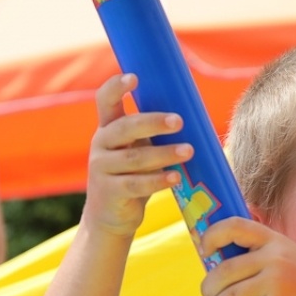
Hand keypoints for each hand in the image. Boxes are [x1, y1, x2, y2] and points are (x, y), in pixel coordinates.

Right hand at [83, 73, 190, 237]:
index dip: (116, 87)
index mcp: (108, 128)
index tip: (134, 77)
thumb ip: (152, 135)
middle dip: (152, 122)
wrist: (110, 217)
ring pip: (134, 159)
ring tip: (189, 151)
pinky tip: (175, 178)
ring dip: (164, 154)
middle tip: (179, 121)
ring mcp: (101, 169)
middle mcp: (101, 144)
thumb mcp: (138, 150)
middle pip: (125, 128)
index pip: (105, 101)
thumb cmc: (133, 175)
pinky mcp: (109, 192)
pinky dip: (157, 181)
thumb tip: (194, 115)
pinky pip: (135, 184)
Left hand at [196, 215, 295, 295]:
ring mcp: (277, 283)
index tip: (205, 251)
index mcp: (273, 241)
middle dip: (208, 289)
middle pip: (224, 272)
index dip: (212, 236)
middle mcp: (274, 258)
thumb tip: (214, 260)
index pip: (234, 227)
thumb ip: (259, 254)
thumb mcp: (288, 256)